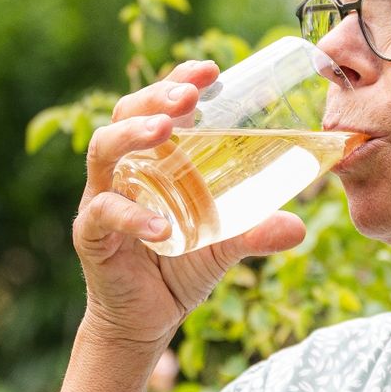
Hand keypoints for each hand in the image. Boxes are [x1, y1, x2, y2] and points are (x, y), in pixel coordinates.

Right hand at [74, 59, 306, 349]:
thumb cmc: (178, 269)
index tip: (211, 69)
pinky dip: (131, 217)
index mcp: (152, 159)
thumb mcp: (225, 245)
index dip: (179, 80)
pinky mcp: (90, 235)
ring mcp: (101, 199)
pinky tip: (160, 227)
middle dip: (155, 97)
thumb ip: (255, 232)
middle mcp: (122, 170)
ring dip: (133, 134)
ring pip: (103, 151)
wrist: (145, 321)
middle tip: (189, 94)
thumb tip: (300, 227)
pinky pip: (104, 214)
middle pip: (124, 115)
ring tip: (164, 130)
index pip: (158, 106)